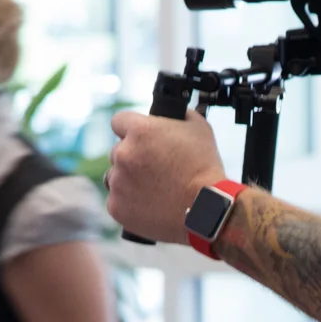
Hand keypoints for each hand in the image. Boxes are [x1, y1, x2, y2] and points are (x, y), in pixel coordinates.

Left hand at [106, 108, 226, 244]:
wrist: (205, 209)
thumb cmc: (204, 168)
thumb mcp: (199, 128)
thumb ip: (179, 115)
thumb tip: (173, 112)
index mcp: (139, 131)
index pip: (119, 121)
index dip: (131, 129)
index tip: (140, 139)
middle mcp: (123, 154)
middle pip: (118, 151)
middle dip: (133, 157)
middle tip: (156, 168)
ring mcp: (118, 182)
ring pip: (115, 176)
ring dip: (129, 180)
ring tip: (154, 189)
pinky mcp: (116, 206)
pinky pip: (117, 200)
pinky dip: (129, 202)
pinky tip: (150, 203)